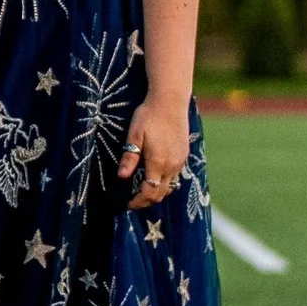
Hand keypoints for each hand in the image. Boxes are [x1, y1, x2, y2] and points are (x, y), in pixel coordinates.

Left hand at [117, 96, 189, 210]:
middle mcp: (172, 165)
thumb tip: (122, 177)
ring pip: (170, 186)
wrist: (170, 100)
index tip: (128, 204)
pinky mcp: (184, 154)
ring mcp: (180, 160)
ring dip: (157, 192)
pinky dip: (165, 182)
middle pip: (160, 193)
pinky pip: (175, 176)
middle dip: (146, 201)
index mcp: (158, 162)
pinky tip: (156, 176)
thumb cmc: (149, 115)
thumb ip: (130, 157)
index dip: (138, 202)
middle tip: (133, 201)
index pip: (149, 192)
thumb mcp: (135, 135)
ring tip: (143, 190)